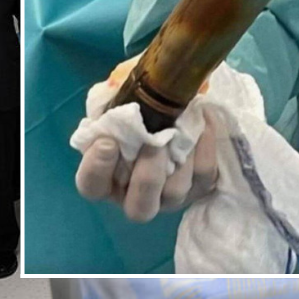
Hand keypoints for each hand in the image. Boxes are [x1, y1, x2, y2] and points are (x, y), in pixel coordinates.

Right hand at [75, 59, 218, 222]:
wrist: (183, 109)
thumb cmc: (141, 111)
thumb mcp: (123, 103)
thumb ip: (114, 103)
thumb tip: (117, 91)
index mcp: (108, 177)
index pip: (92, 186)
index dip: (97, 169)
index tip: (108, 142)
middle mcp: (137, 195)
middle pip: (139, 208)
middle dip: (147, 178)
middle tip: (154, 144)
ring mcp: (171, 196)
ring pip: (175, 193)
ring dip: (180, 162)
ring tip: (183, 129)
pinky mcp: (200, 186)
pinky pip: (205, 175)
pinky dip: (206, 148)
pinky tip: (205, 120)